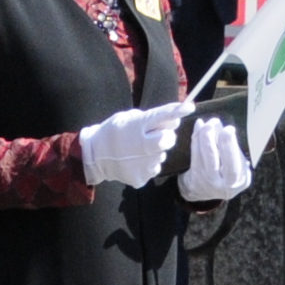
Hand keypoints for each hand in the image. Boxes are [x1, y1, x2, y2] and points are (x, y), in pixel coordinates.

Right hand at [76, 101, 190, 189]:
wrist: (94, 157)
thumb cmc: (112, 133)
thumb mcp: (127, 119)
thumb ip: (149, 119)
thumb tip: (173, 120)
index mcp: (136, 127)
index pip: (161, 116)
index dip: (177, 111)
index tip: (189, 107)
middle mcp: (141, 145)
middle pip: (168, 140)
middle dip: (166, 137)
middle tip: (157, 136)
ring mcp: (142, 164)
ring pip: (161, 156)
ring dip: (154, 152)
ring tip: (137, 151)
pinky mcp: (141, 178)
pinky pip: (153, 169)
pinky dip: (147, 165)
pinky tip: (134, 162)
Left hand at [177, 116, 252, 202]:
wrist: (203, 190)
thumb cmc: (225, 173)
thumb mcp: (236, 165)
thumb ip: (233, 149)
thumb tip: (221, 126)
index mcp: (240, 181)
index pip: (237, 165)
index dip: (231, 147)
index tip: (229, 129)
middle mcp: (225, 185)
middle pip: (223, 164)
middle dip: (220, 143)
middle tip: (215, 124)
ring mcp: (209, 182)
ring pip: (206, 158)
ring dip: (204, 138)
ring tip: (206, 123)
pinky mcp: (195, 176)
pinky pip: (195, 155)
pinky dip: (196, 139)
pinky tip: (199, 126)